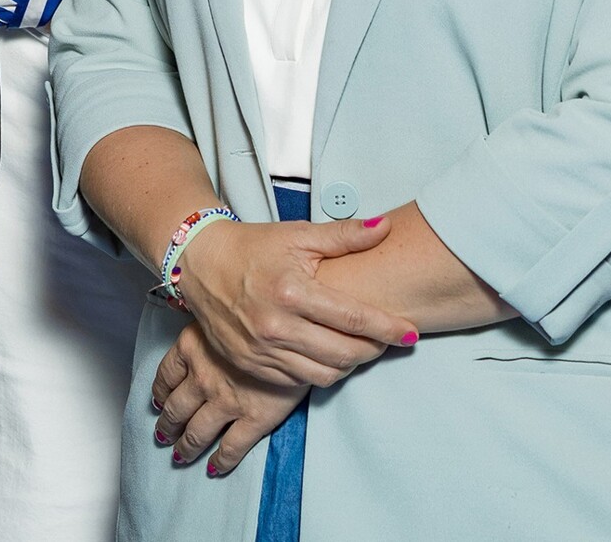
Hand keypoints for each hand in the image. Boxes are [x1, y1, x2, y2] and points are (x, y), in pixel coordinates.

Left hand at [150, 323, 305, 479]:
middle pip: (176, 409)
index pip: (166, 376)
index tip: (158, 402)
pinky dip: (220, 460)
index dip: (160, 393)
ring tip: (181, 455)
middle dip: (167, 425)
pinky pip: (231, 447)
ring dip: (186, 446)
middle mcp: (202, 377)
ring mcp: (226, 401)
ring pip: (197, 432)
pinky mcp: (253, 419)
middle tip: (163, 436)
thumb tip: (197, 333)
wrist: (297, 330)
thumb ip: (207, 329)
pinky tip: (214, 467)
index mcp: (191, 347)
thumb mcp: (223, 313)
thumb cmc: (261, 315)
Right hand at [174, 216, 416, 387]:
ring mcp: (261, 350)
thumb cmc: (253, 247)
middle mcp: (275, 325)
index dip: (388, 328)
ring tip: (360, 348)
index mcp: (290, 290)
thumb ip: (344, 235)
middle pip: (344, 353)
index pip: (353, 317)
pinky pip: (299, 382)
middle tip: (387, 339)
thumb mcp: (297, 235)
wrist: (200, 263)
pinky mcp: (252, 365)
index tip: (410, 332)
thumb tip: (386, 227)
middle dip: (375, 349)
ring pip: (325, 375)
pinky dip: (321, 373)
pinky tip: (329, 356)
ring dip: (351, 365)